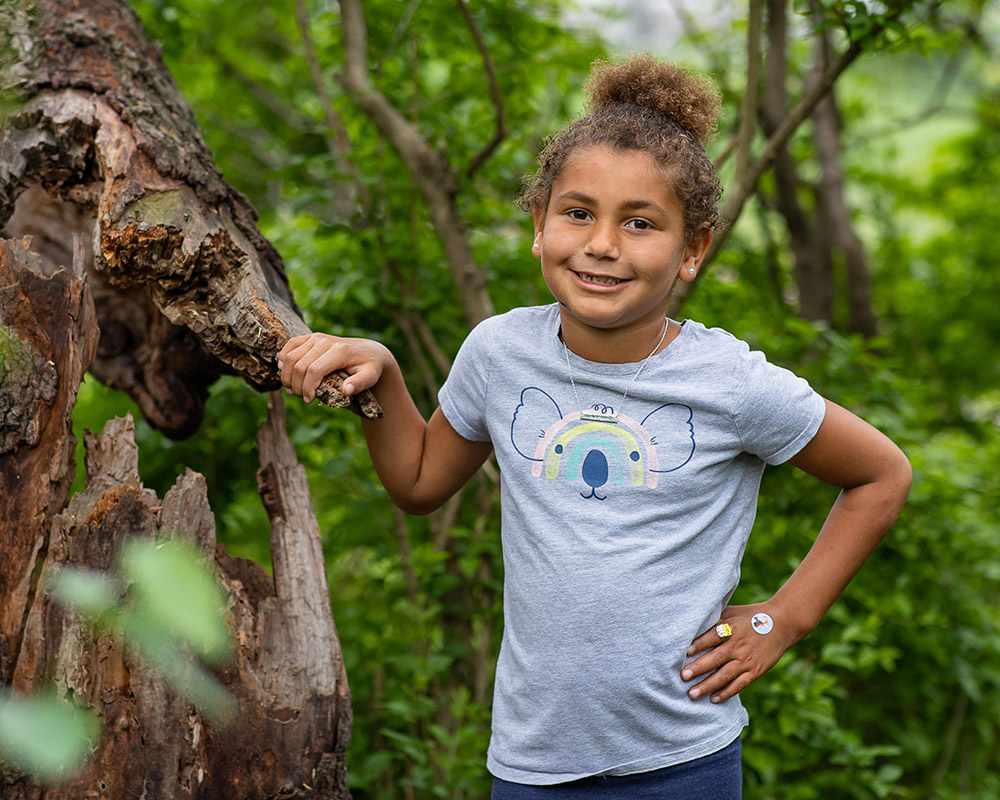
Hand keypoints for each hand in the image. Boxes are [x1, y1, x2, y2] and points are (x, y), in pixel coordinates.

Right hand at [277, 333, 391, 403]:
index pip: (315, 370)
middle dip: (296, 385)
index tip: (309, 400)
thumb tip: (346, 391)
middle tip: (301, 397)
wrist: (368, 351)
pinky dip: (283, 359)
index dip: (307, 387)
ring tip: (293, 390)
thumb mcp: (371, 376)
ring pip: (290, 357)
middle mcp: (325, 341)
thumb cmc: (369, 367)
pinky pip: (290, 345)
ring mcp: (316, 337)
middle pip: (299, 365)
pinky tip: (284, 372)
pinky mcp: (310, 337)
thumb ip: (360, 383)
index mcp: (339, 351)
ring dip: (287, 376)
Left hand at [680, 603, 799, 703]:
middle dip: (697, 668)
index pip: (710, 638)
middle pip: (715, 659)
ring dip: (707, 685)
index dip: (697, 645)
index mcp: (731, 628)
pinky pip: (739, 684)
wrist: (782, 624)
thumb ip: (714, 619)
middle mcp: (738, 645)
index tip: (683, 653)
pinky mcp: (756, 671)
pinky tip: (713, 699)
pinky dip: (726, 693)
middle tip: (682, 677)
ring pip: (724, 675)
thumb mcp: (731, 612)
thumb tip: (690, 624)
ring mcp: (747, 660)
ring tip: (692, 694)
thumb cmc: (750, 616)